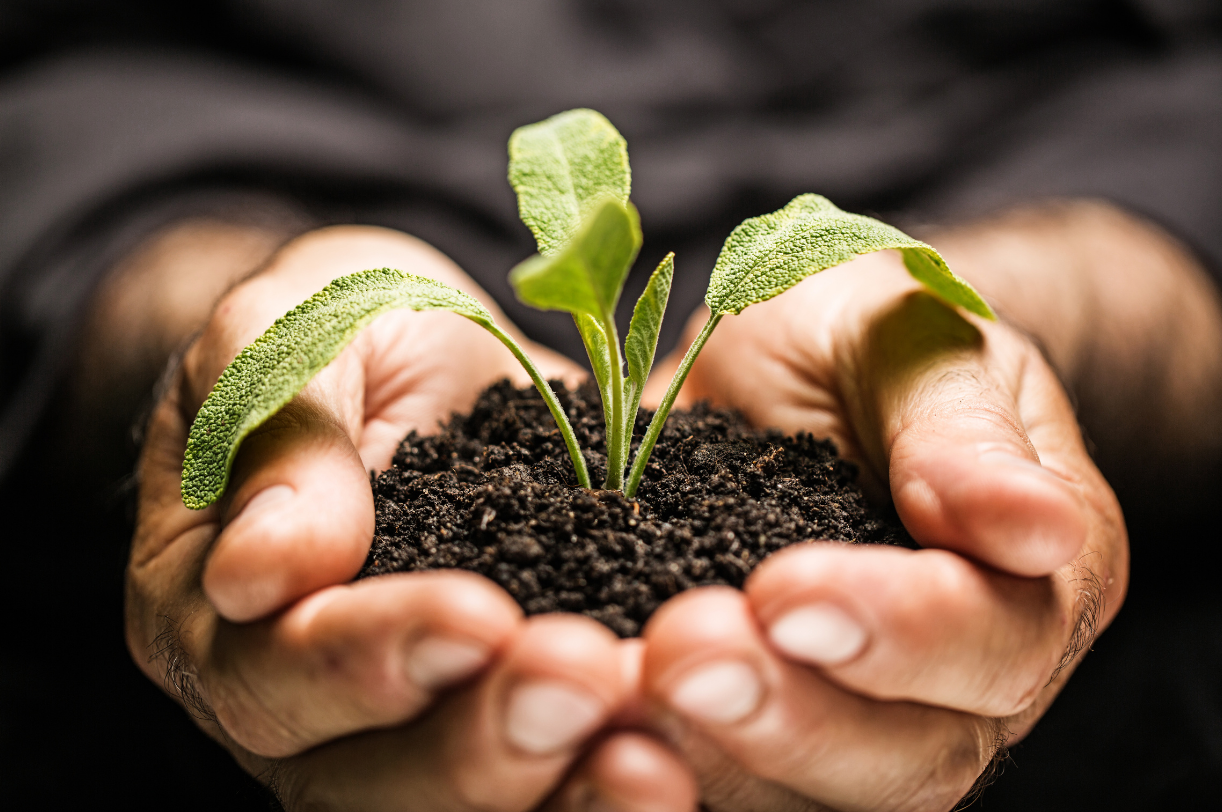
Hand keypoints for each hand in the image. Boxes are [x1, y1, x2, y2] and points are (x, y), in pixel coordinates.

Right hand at [125, 225, 697, 810]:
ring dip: (558, 792)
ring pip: (460, 808)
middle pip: (365, 781)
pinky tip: (685, 761)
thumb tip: (259, 571)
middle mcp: (299, 704)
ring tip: (653, 759)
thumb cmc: (343, 329)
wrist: (427, 350)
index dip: (370, 658)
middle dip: (480, 743)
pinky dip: (607, 780)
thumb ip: (279, 430)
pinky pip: (546, 777)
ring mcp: (401, 729)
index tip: (477, 618)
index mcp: (217, 608)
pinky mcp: (504, 719)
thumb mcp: (297, 331)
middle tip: (585, 683)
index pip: (273, 668)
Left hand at [637, 248, 1127, 810]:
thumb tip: (1033, 526)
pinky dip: (655, 753)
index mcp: (1034, 579)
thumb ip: (962, 427)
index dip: (898, 630)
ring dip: (712, 751)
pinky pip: (721, 771)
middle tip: (680, 653)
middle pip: (907, 757)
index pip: (994, 640)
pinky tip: (589, 712)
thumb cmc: (869, 336)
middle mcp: (962, 682)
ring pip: (807, 792)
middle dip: (791, 715)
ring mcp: (860, 718)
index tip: (785, 588)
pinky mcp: (763, 726)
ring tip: (618, 686)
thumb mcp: (913, 340)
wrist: (795, 369)